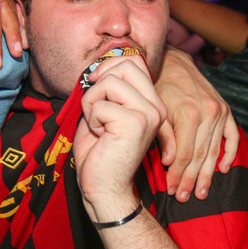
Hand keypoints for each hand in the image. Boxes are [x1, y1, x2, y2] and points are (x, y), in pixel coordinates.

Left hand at [74, 56, 166, 218]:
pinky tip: (101, 136)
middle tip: (94, 106)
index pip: (134, 61)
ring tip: (98, 124)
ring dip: (92, 103)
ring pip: (110, 82)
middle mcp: (155, 106)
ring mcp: (149, 114)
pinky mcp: (135, 123)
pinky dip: (91, 119)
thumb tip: (97, 67)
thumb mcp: (102, 111)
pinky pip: (100, 104)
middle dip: (100, 81)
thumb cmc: (99, 152)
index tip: (94, 83)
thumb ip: (106, 88)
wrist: (104, 187)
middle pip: (126, 64)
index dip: (108, 65)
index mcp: (151, 102)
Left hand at [154, 47, 237, 201]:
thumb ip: (163, 136)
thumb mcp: (155, 108)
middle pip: (200, 156)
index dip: (178, 175)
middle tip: (184, 198)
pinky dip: (229, 153)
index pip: (185, 155)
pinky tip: (223, 169)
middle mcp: (208, 113)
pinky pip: (231, 136)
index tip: (171, 191)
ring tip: (201, 191)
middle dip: (191, 180)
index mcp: (189, 113)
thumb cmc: (157, 86)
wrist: (172, 61)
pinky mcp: (225, 109)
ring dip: (208, 174)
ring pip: (215, 150)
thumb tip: (170, 163)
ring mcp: (219, 111)